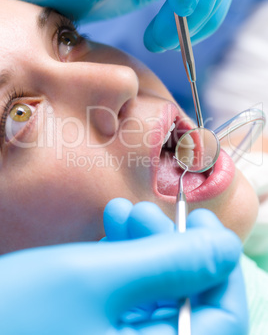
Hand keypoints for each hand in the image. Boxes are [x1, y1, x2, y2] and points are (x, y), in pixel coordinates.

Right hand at [104, 198, 248, 333]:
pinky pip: (131, 300)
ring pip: (157, 297)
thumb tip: (228, 247)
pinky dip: (124, 264)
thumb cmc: (19, 305)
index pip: (225, 319)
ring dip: (143, 249)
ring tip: (121, 213)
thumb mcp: (97, 276)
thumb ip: (170, 263)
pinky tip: (109, 236)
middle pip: (188, 303)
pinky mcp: (103, 330)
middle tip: (145, 212)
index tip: (199, 218)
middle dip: (171, 248)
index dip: (220, 264)